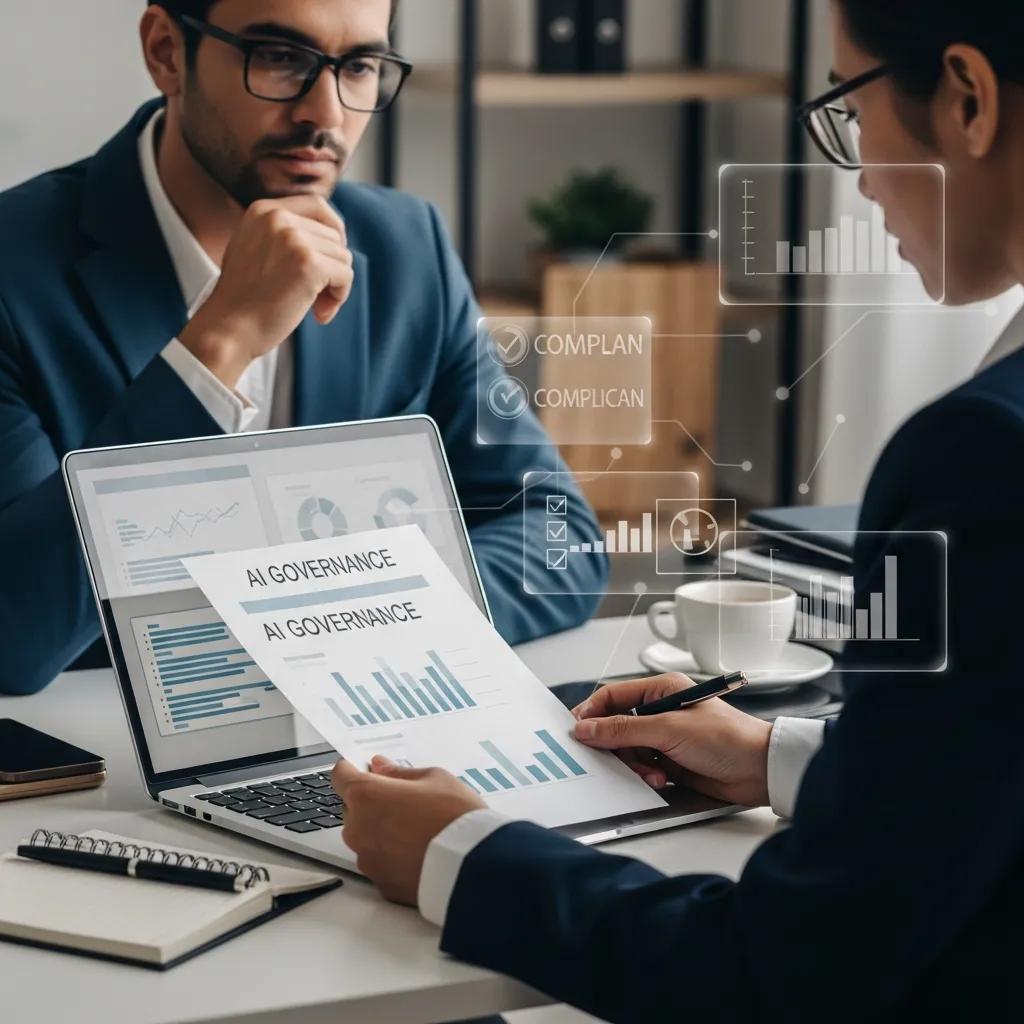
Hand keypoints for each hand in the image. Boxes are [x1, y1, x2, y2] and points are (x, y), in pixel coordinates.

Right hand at [179, 195, 353, 387]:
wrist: (228, 329)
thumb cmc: (244, 300)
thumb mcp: (254, 249)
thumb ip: (282, 235)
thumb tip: (332, 234)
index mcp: (263, 210)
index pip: (318, 205)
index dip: (333, 231)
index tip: (330, 258)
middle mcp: (278, 217)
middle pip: (334, 236)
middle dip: (332, 267)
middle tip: (317, 296)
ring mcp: (294, 239)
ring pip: (342, 256)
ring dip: (335, 286)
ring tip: (314, 307)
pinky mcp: (309, 264)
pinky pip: (346, 275)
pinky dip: (339, 297)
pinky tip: (319, 314)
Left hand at [331, 756, 485, 905]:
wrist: (474, 867)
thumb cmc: (455, 816)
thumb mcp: (434, 778)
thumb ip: (399, 773)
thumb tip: (379, 766)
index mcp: (366, 795)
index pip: (340, 776)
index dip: (352, 769)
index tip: (364, 768)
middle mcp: (357, 829)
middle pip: (352, 808)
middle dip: (370, 801)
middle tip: (404, 800)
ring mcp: (367, 859)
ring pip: (364, 837)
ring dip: (379, 829)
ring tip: (416, 828)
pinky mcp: (380, 884)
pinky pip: (379, 861)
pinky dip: (391, 855)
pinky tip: (417, 850)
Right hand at [572, 674, 771, 806]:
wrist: (760, 770)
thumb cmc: (727, 738)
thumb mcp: (669, 729)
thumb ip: (623, 729)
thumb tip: (586, 727)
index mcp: (661, 690)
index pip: (613, 696)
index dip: (592, 712)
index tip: (576, 731)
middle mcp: (661, 711)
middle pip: (617, 726)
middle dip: (615, 745)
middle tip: (610, 759)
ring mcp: (666, 737)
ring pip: (628, 750)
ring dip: (634, 764)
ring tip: (652, 772)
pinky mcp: (672, 761)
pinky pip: (642, 767)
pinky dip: (646, 775)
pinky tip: (661, 778)